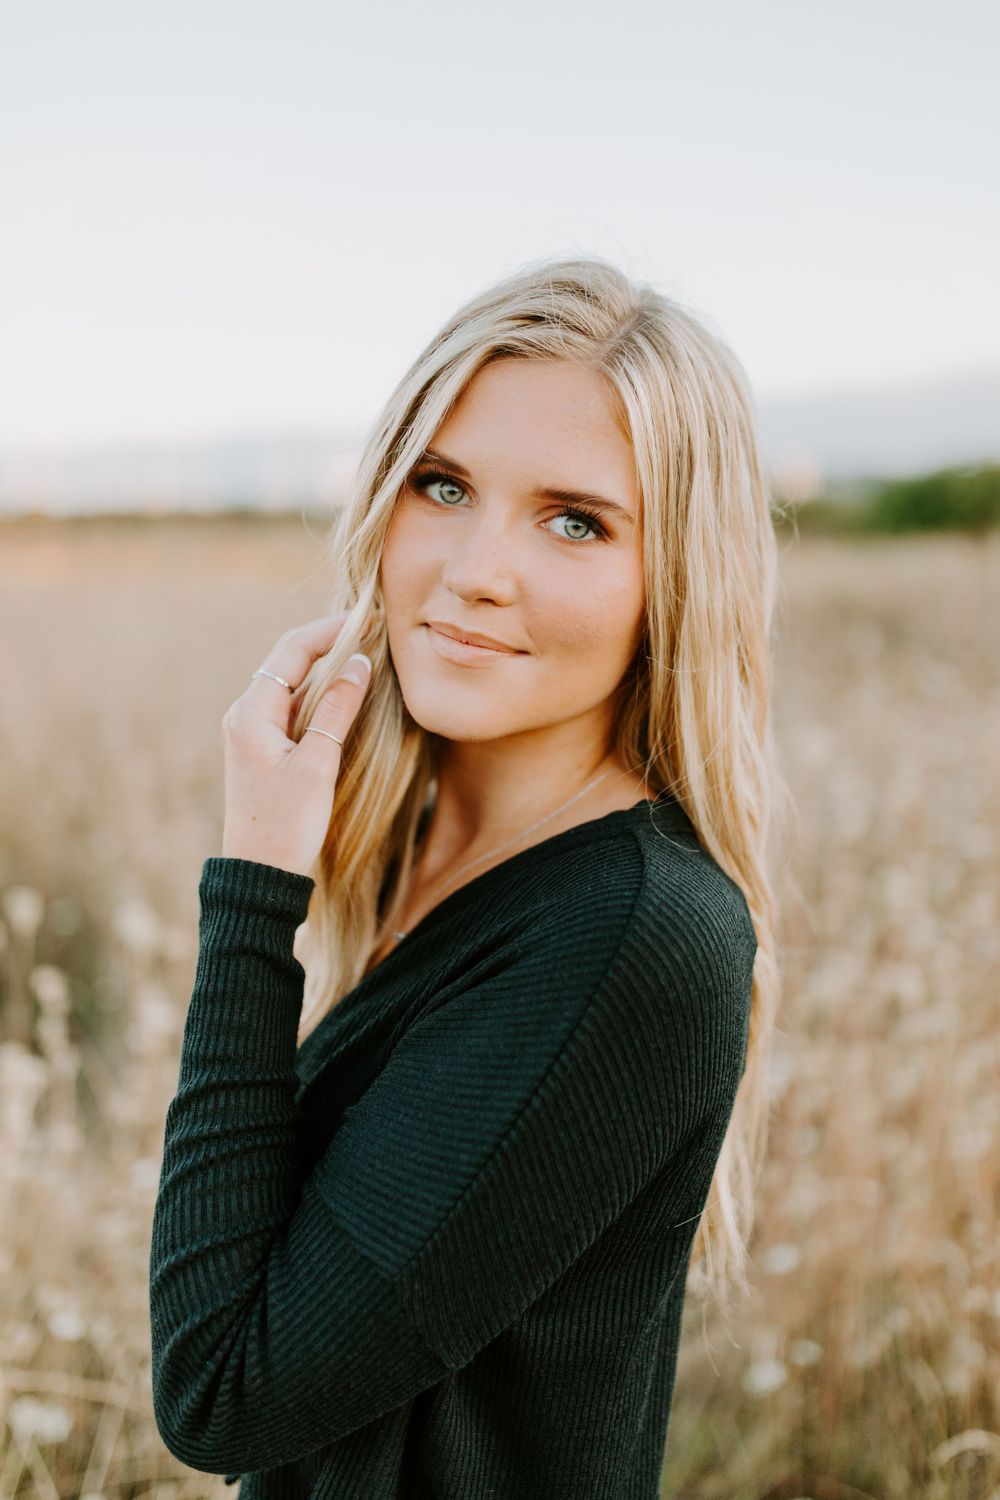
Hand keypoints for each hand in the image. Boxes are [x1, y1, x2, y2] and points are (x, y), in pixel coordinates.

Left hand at [220, 612, 373, 877]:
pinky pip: (295, 708)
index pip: (293, 650)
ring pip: (294, 685)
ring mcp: (253, 733)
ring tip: (368, 655)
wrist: (259, 875)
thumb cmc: (286, 825)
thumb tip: (359, 663)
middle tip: (372, 630)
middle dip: (331, 643)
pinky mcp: (264, 750)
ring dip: (328, 669)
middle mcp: (246, 715)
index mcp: (251, 712)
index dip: (331, 629)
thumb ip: (337, 709)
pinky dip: (322, 696)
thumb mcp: (318, 765)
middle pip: (291, 661)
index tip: (369, 617)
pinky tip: (349, 695)